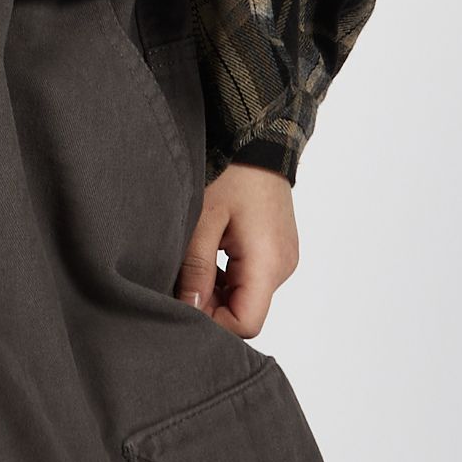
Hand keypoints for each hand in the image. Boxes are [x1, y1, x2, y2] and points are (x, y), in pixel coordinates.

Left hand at [176, 166, 298, 337]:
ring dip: (216, 292)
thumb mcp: (203, 220)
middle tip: (178, 283)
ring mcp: (282, 259)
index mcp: (268, 263)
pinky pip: (251, 280)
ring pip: (246, 297)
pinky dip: (227, 278)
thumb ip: (196, 269)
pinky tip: (206, 257)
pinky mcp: (276, 250)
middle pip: (246, 312)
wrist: (258, 137)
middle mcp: (282, 267)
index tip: (182, 303)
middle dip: (210, 307)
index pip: (246, 324)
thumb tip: (189, 309)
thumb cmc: (232, 172)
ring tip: (191, 264)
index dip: (212, 324)